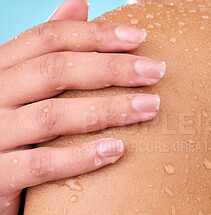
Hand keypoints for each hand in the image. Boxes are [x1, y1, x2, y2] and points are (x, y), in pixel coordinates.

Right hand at [0, 0, 164, 214]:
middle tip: (156, 72)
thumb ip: (46, 48)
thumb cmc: (10, 126)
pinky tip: (117, 150)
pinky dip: (81, 157)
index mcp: (0, 68)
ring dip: (109, 110)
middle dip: (112, 68)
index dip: (96, 34)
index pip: (48, 38)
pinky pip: (41, 165)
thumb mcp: (22, 82)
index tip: (140, 38)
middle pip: (54, 71)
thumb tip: (78, 3)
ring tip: (150, 107)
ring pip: (52, 116)